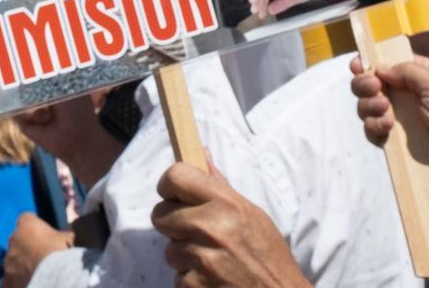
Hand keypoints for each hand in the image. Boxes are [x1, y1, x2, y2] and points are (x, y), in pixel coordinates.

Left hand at [1, 211, 74, 287]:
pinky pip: (11, 279)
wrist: (56, 282)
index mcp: (27, 224)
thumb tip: (69, 236)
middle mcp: (13, 240)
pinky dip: (18, 281)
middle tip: (43, 258)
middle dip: (28, 247)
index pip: (27, 219)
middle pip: (19, 241)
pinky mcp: (6, 281)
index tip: (45, 236)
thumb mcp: (71, 239)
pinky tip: (31, 284)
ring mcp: (7, 262)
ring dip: (22, 265)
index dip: (36, 227)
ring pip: (13, 261)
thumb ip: (65, 235)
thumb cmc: (63, 255)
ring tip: (37, 274)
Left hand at [151, 160, 309, 287]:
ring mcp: (202, 258)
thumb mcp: (251, 214)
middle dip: (174, 224)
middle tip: (198, 234)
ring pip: (169, 249)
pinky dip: (191, 279)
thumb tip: (201, 153)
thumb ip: (219, 186)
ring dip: (185, 256)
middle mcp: (212, 227)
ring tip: (213, 259)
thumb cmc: (268, 256)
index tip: (174, 195)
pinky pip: (177, 276)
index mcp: (227, 203)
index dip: (169, 185)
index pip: (175, 176)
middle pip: (160, 214)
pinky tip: (213, 279)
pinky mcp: (195, 284)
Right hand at [349, 52, 428, 183]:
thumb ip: (408, 71)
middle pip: (371, 84)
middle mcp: (407, 95)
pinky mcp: (398, 140)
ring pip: (368, 107)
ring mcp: (401, 118)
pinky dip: (373, 127)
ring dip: (369, 105)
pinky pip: (373, 130)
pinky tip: (386, 128)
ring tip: (384, 111)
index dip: (371, 62)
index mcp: (420, 76)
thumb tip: (380, 67)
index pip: (388, 64)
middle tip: (374, 89)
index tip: (358, 64)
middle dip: (365, 84)